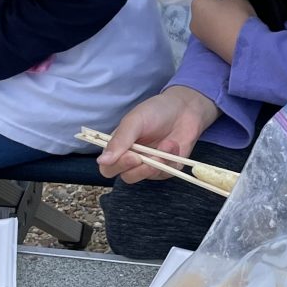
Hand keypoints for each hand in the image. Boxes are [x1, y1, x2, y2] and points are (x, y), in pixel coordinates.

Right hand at [99, 86, 220, 184]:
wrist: (184, 108)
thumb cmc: (155, 111)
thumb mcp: (134, 121)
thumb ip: (119, 140)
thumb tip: (101, 161)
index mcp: (119, 148)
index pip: (108, 168)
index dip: (117, 166)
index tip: (131, 156)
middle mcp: (133, 160)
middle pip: (127, 177)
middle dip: (139, 169)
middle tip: (148, 157)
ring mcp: (150, 165)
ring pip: (148, 176)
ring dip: (158, 162)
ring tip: (167, 144)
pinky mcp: (167, 168)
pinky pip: (167, 173)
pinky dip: (171, 160)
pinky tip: (174, 145)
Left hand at [190, 0, 256, 62]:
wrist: (243, 47)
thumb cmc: (238, 17)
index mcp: (198, 3)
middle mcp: (194, 18)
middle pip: (214, 2)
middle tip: (244, 0)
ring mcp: (199, 33)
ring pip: (214, 16)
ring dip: (227, 12)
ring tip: (241, 12)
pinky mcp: (207, 44)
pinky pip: (216, 28)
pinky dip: (225, 24)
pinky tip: (236, 24)